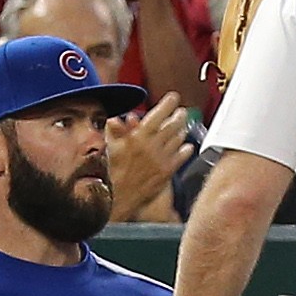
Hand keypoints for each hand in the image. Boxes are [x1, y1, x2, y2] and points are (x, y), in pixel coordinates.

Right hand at [106, 92, 192, 218]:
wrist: (115, 198)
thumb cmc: (108, 172)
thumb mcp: (107, 146)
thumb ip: (114, 130)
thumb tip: (117, 119)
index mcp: (138, 136)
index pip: (158, 114)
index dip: (168, 104)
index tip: (173, 97)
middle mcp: (152, 146)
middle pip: (172, 126)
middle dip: (179, 116)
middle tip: (181, 111)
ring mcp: (161, 160)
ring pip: (178, 140)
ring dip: (182, 131)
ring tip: (183, 126)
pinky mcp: (165, 173)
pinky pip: (180, 158)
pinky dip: (185, 150)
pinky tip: (187, 147)